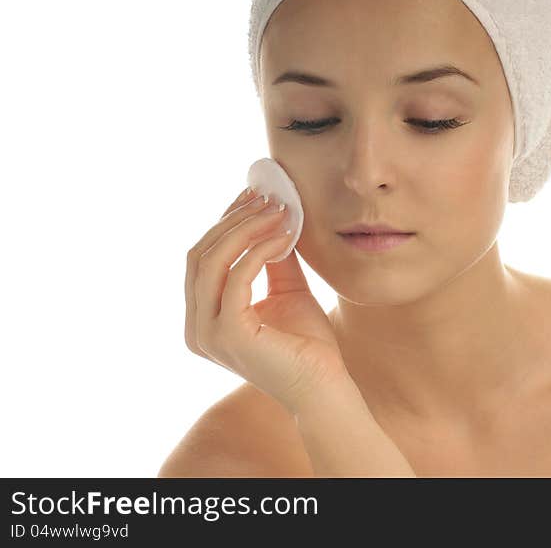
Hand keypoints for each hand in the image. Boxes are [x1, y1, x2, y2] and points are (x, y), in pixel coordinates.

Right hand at [184, 186, 351, 414]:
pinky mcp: (227, 333)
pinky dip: (260, 249)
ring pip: (212, 260)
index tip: (253, 195)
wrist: (324, 385)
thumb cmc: (307, 343)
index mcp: (202, 318)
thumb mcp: (286, 288)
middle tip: (266, 196)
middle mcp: (196, 327)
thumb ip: (273, 256)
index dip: (225, 222)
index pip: (202, 258)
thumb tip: (273, 213)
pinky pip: (237, 275)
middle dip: (233, 219)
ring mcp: (207, 332)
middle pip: (200, 254)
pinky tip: (285, 236)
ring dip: (246, 228)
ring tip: (279, 210)